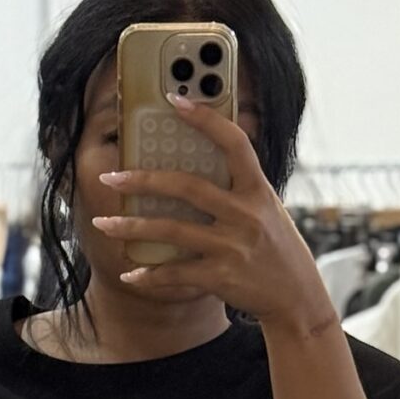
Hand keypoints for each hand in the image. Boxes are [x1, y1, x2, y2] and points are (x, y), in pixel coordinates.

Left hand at [94, 94, 332, 336]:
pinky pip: (176, 274)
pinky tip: (129, 273)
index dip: (205, 118)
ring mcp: (232, 247)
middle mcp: (245, 214)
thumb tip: (198, 162)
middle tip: (110, 178)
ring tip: (102, 224)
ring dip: (131, 228)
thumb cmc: (276, 249)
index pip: (233, 143)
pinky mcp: (221, 277)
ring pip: (172, 231)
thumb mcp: (267, 209)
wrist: (297, 298)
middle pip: (186, 187)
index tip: (174, 100)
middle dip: (142, 181)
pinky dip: (149, 275)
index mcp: (257, 190)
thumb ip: (238, 188)